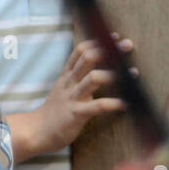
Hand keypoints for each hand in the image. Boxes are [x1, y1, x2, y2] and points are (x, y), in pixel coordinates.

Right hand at [29, 37, 134, 155]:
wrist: (35, 132)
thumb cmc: (53, 112)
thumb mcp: (61, 90)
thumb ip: (76, 78)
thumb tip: (95, 70)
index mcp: (66, 76)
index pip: (80, 51)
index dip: (98, 41)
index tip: (114, 37)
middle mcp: (70, 83)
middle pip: (88, 58)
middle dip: (110, 50)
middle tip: (128, 45)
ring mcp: (72, 97)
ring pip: (93, 78)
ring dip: (114, 74)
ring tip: (132, 73)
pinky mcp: (76, 114)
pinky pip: (98, 106)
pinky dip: (114, 103)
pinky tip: (125, 104)